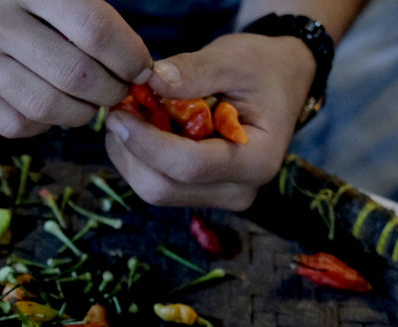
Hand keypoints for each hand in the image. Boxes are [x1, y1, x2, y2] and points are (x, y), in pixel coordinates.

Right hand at [0, 0, 151, 136]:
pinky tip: (53, 106)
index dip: (129, 55)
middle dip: (112, 89)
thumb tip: (132, 56)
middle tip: (120, 87)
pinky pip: (15, 124)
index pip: (93, 31)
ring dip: (83, 112)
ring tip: (91, 99)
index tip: (141, 66)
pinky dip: (46, 123)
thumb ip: (81, 5)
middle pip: (75, 76)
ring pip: (47, 108)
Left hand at [104, 33, 315, 209]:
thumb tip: (151, 81)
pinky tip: (138, 129)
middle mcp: (239, 190)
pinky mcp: (199, 194)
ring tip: (128, 115)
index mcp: (257, 160)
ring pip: (154, 189)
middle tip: (117, 110)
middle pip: (163, 188)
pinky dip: (138, 158)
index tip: (119, 114)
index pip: (190, 166)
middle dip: (132, 151)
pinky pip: (156, 184)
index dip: (147, 143)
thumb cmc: (261, 69)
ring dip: (130, 155)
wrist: (279, 84)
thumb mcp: (234, 59)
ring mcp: (218, 197)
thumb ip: (194, 71)